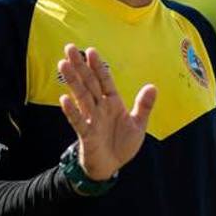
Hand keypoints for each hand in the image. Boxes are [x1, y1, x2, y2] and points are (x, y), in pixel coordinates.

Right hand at [57, 44, 156, 179]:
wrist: (111, 167)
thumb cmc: (122, 144)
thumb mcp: (138, 124)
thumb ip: (144, 106)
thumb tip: (152, 86)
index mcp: (113, 103)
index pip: (105, 80)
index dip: (99, 66)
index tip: (92, 51)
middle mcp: (100, 108)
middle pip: (89, 83)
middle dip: (80, 66)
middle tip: (69, 48)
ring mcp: (92, 120)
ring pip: (81, 96)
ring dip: (72, 81)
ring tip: (63, 64)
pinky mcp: (86, 134)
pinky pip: (78, 121)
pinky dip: (72, 111)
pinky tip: (64, 99)